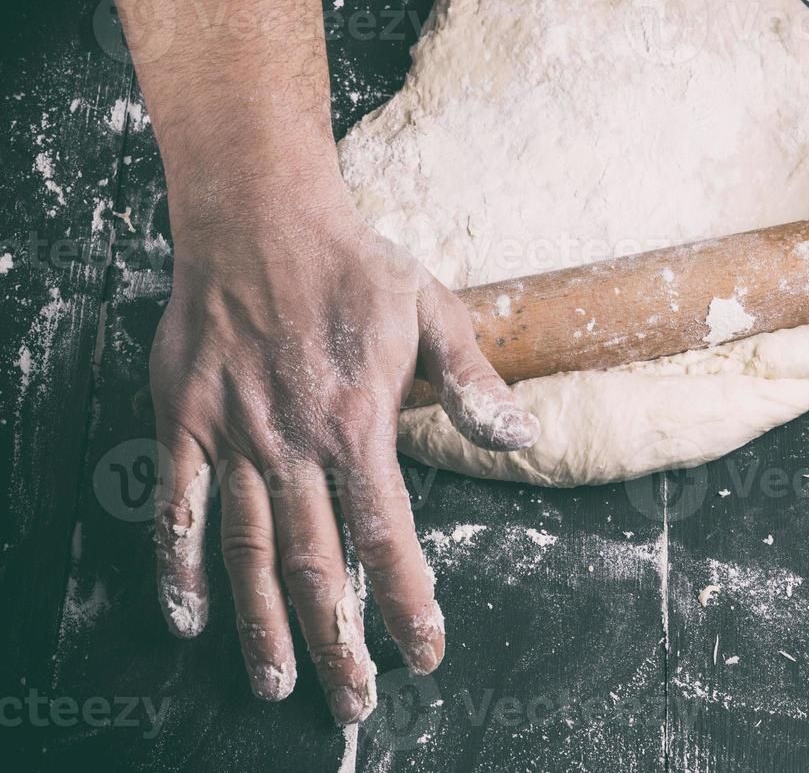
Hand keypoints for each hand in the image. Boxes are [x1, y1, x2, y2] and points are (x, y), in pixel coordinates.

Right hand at [149, 190, 539, 721]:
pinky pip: (176, 505)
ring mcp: (233, 435)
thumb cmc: (352, 265)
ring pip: (246, 550)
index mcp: (359, 424)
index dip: (407, 602)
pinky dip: (179, 564)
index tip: (424, 651)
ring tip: (274, 683)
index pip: (388, 535)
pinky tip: (188, 614)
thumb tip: (522, 439)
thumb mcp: (433, 311)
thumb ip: (473, 383)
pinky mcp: (184, 420)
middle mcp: (294, 443)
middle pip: (316, 564)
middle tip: (354, 700)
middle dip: (337, 641)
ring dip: (262, 624)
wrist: (261, 217)